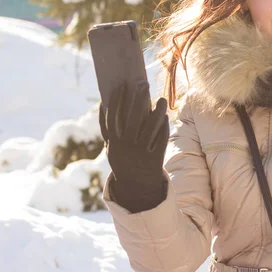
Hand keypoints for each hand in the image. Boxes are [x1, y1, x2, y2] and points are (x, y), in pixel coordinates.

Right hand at [99, 80, 169, 212]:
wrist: (135, 186)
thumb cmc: (123, 159)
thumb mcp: (112, 147)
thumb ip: (111, 129)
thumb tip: (107, 103)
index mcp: (114, 141)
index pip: (113, 116)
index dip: (117, 99)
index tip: (122, 84)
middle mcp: (126, 146)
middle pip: (133, 118)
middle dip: (138, 99)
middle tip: (143, 84)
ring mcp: (141, 152)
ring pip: (151, 127)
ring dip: (157, 111)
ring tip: (161, 99)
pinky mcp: (155, 158)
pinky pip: (161, 138)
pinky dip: (163, 126)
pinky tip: (165, 116)